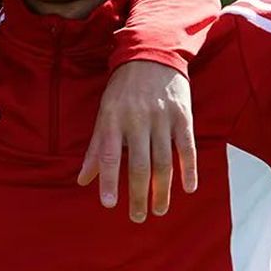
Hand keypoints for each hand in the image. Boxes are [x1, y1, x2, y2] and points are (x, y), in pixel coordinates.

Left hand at [78, 63, 195, 220]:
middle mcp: (137, 120)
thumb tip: (82, 180)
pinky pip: (186, 147)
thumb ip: (96, 148)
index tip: (109, 205)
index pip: (110, 156)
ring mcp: (162, 118)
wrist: (152, 53)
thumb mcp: (104, 113)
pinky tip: (188, 188)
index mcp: (113, 120)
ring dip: (162, 189)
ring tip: (160, 209)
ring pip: (163, 160)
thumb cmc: (123, 90)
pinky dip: (189, 169)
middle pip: (139, 165)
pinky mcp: (183, 115)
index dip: (109, 181)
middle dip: (139, 194)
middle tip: (139, 217)